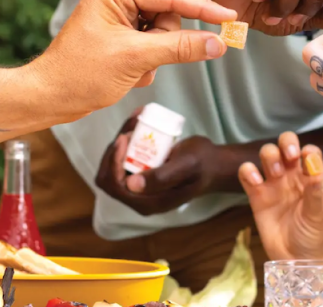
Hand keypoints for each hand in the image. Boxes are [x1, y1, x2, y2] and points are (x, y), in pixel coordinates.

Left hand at [29, 0, 236, 120]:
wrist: (49, 98)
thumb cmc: (80, 73)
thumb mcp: (136, 59)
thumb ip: (181, 48)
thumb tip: (218, 44)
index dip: (203, 9)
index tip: (229, 17)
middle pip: (170, 14)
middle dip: (165, 41)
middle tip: (145, 59)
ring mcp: (120, 14)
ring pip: (165, 31)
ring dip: (156, 55)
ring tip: (131, 68)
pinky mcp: (122, 32)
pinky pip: (154, 43)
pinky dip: (147, 62)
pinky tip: (127, 72)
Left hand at [95, 110, 224, 215]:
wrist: (213, 164)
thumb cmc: (202, 164)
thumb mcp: (185, 166)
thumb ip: (162, 177)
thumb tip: (131, 184)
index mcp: (147, 202)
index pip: (114, 185)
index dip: (113, 162)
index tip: (125, 138)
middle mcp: (139, 199)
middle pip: (109, 176)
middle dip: (114, 150)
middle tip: (131, 128)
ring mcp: (139, 189)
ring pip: (114, 166)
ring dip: (120, 142)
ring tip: (135, 120)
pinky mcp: (141, 176)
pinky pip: (124, 160)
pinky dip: (127, 141)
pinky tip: (136, 123)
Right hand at [238, 132, 322, 261]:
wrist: (293, 258)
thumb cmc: (310, 235)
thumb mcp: (316, 213)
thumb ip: (315, 190)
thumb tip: (314, 165)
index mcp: (309, 177)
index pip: (309, 151)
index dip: (307, 149)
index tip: (306, 157)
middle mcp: (291, 175)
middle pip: (285, 145)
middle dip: (286, 143)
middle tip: (289, 157)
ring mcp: (272, 183)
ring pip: (267, 154)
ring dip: (270, 156)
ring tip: (275, 175)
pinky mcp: (255, 194)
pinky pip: (246, 174)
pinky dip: (248, 171)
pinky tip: (256, 182)